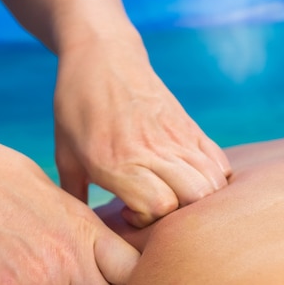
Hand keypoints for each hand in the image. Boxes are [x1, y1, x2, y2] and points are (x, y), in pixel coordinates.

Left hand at [54, 34, 231, 226]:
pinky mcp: (189, 126)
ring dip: (200, 200)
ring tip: (174, 196)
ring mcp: (176, 137)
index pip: (159, 206)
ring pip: (212, 182)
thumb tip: (75, 229)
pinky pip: (219, 162)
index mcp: (117, 161)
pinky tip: (191, 181)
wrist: (101, 55)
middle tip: (156, 207)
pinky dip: (214, 180)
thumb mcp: (64, 153)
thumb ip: (73, 194)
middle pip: (195, 197)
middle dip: (180, 216)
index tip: (130, 212)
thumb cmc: (76, 106)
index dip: (149, 220)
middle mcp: (151, 150)